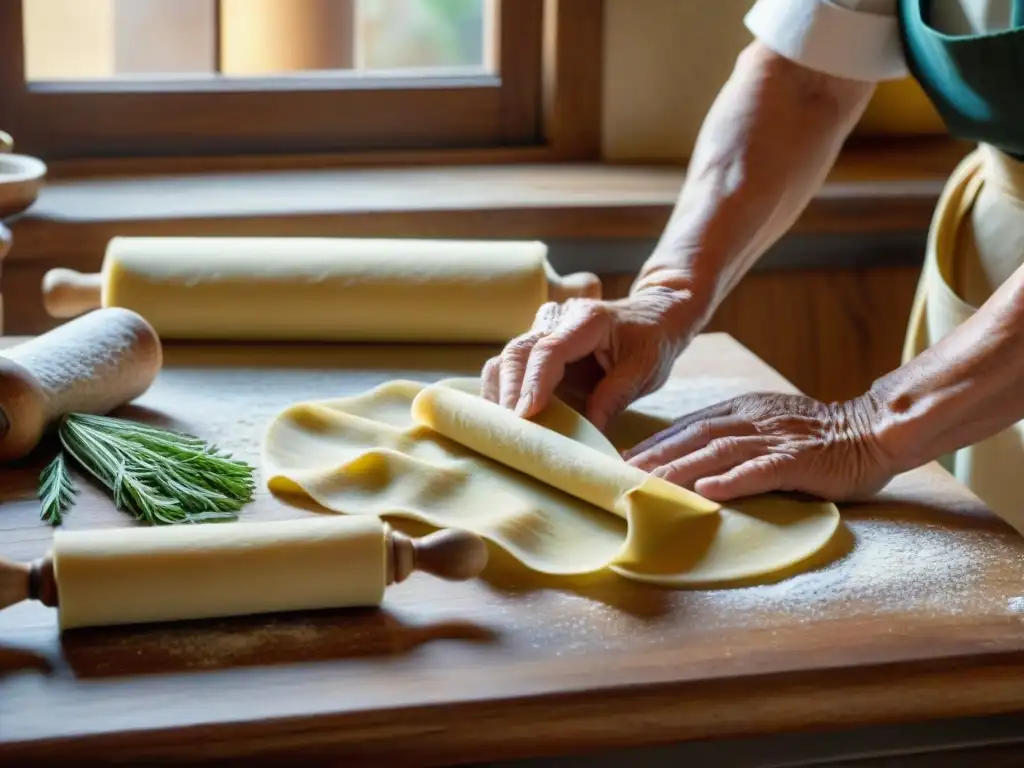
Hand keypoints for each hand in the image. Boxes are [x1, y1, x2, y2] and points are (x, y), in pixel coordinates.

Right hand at [482, 286, 704, 430]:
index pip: (550, 349)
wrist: (652, 316)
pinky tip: (504, 420)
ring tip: (503, 429)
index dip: (534, 382)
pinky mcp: (535, 348)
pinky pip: (508, 368)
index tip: (526, 414)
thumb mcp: (646, 368)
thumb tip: (591, 431)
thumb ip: (617, 395)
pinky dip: (503, 394)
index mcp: (586, 320)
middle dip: (509, 393)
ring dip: (499, 395)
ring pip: (505, 359)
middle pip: (518, 352)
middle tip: (509, 431)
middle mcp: (556, 319)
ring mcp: (541, 331)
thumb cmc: (651, 340)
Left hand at [624, 392, 895, 500]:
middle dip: (656, 456)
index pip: (689, 426)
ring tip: (650, 483)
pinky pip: (762, 469)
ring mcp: (777, 438)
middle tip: (621, 473)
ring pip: (720, 452)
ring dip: (681, 468)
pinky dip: (733, 480)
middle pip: (695, 437)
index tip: (622, 459)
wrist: (873, 430)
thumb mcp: (767, 426)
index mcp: (743, 410)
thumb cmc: (817, 437)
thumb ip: (735, 437)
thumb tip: (693, 460)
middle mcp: (754, 420)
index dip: (655, 443)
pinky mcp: (800, 459)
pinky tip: (708, 491)